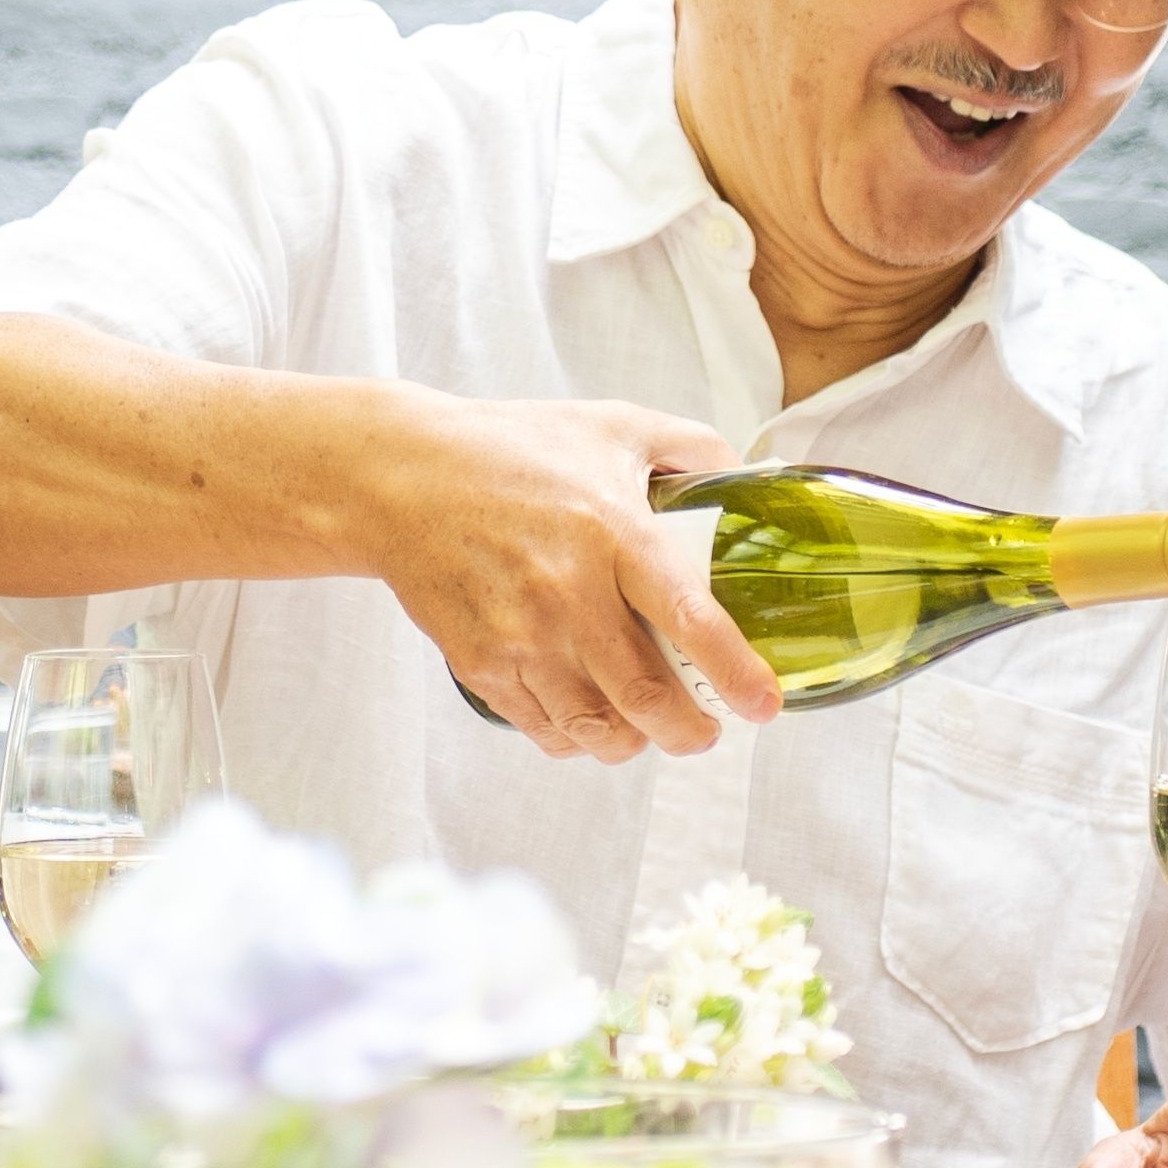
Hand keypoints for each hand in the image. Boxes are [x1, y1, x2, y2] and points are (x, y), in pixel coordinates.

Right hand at [347, 392, 775, 756]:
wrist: (401, 476)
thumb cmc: (511, 448)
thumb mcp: (610, 425)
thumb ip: (687, 446)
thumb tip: (748, 474)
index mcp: (611, 531)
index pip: (689, 618)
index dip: (735, 671)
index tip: (765, 705)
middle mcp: (568, 591)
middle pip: (646, 697)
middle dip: (689, 733)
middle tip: (705, 732)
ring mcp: (519, 634)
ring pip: (595, 728)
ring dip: (632, 742)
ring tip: (645, 730)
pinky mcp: (480, 662)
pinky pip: (544, 728)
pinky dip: (576, 737)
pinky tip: (587, 717)